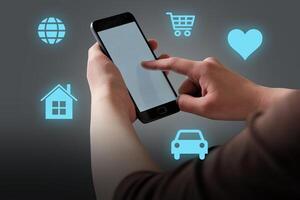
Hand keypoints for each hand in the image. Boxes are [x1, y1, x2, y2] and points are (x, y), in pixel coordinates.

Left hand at [87, 40, 166, 121]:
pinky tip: (158, 74)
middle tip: (152, 48)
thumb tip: (99, 42)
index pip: (120, 51)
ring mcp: (126, 85)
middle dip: (144, 53)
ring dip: (153, 65)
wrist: (115, 105)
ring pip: (143, 71)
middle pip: (133, 60)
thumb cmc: (104, 85)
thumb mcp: (96, 59)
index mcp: (107, 67)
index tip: (139, 40)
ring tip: (159, 61)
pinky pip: (147, 84)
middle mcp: (116, 76)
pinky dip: (154, 79)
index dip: (130, 44)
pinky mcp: (135, 94)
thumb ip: (96, 49)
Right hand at [142, 56, 266, 119]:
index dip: (158, 65)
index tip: (147, 63)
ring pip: (193, 86)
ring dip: (199, 97)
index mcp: (203, 69)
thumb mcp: (205, 109)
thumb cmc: (238, 103)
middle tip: (204, 104)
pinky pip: (201, 85)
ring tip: (214, 103)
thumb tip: (179, 101)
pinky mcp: (217, 74)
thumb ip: (185, 104)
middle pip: (185, 82)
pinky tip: (216, 100)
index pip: (174, 64)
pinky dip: (204, 95)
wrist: (257, 102)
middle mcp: (208, 65)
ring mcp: (213, 69)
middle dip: (190, 96)